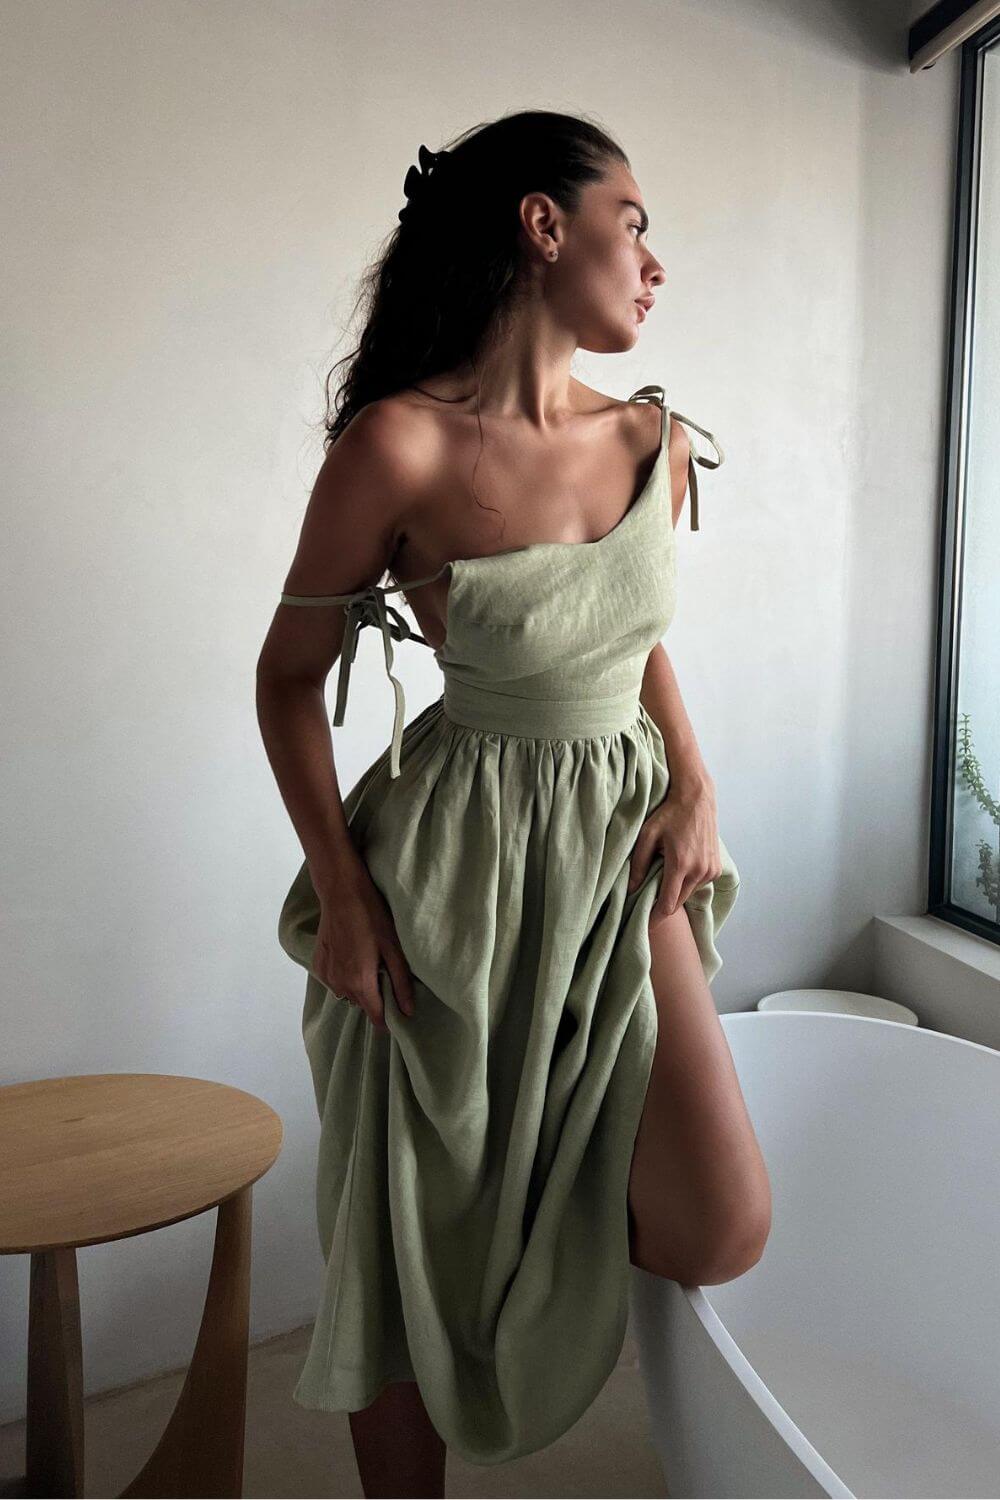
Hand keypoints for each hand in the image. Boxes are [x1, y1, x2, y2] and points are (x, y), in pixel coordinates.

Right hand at [313, 862, 415, 1030]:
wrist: (341, 893)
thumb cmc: (372, 916)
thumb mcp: (394, 948)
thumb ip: (401, 982)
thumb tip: (409, 1012)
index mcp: (360, 983)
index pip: (376, 1017)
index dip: (389, 1018)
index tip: (398, 1011)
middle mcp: (340, 985)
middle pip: (363, 1005)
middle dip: (375, 997)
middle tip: (385, 974)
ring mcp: (326, 976)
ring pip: (348, 994)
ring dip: (359, 986)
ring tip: (369, 962)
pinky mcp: (318, 966)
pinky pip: (335, 982)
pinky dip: (345, 976)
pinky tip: (352, 957)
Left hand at [626, 774, 722, 922]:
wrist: (697, 799)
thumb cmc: (669, 814)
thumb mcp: (647, 836)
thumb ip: (639, 864)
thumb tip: (631, 888)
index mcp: (681, 865)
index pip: (667, 904)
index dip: (655, 918)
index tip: (644, 927)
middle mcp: (699, 871)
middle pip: (678, 903)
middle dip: (662, 907)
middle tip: (646, 906)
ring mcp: (710, 870)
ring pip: (688, 894)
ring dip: (675, 893)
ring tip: (662, 882)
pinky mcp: (716, 868)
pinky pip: (698, 885)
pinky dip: (686, 884)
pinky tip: (678, 872)